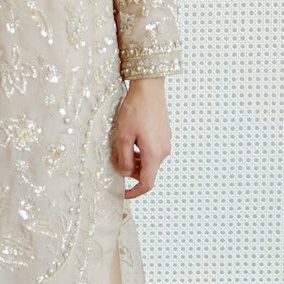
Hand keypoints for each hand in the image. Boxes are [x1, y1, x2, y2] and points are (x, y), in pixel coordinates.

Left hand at [111, 76, 170, 199]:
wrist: (149, 88)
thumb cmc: (135, 110)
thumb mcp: (123, 136)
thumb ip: (124, 159)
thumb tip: (125, 174)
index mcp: (154, 154)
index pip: (147, 184)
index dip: (134, 193)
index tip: (123, 194)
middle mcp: (164, 151)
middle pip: (148, 172)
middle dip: (132, 172)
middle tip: (117, 160)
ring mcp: (166, 143)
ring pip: (150, 161)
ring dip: (136, 160)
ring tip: (124, 145)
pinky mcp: (165, 135)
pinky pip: (153, 151)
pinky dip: (142, 151)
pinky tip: (133, 138)